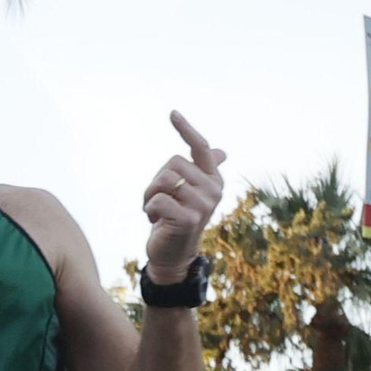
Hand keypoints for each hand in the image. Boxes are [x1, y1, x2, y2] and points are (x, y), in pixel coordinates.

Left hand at [142, 112, 224, 282]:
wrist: (173, 256)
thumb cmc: (176, 220)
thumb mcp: (189, 193)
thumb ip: (202, 171)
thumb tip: (222, 152)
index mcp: (213, 179)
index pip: (201, 148)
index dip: (186, 130)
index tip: (172, 113)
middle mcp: (213, 189)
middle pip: (173, 163)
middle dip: (157, 181)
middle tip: (158, 201)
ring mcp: (203, 205)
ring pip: (164, 180)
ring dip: (150, 195)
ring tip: (156, 211)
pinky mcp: (189, 219)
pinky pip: (158, 199)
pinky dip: (149, 209)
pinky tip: (155, 221)